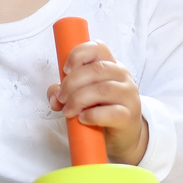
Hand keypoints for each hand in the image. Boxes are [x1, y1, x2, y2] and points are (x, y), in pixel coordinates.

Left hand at [47, 39, 147, 164]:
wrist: (122, 134)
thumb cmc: (100, 109)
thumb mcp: (81, 95)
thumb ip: (63, 91)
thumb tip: (54, 97)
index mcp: (110, 65)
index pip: (98, 48)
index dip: (79, 55)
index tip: (65, 69)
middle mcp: (122, 76)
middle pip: (96, 69)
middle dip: (71, 83)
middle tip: (61, 98)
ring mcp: (128, 95)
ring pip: (102, 90)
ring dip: (78, 100)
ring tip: (68, 111)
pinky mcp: (128, 115)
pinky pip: (110, 112)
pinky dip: (92, 115)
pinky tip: (83, 119)